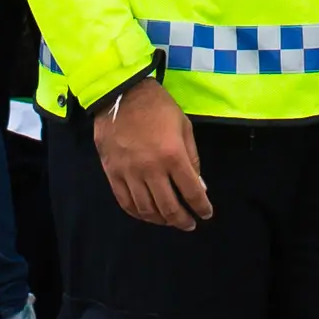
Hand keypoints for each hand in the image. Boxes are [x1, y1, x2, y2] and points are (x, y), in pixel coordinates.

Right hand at [92, 75, 212, 229]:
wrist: (121, 94)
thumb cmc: (157, 107)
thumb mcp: (183, 126)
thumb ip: (192, 158)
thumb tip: (199, 187)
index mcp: (173, 156)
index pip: (191, 192)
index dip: (201, 207)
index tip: (206, 214)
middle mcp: (151, 169)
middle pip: (169, 207)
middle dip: (182, 220)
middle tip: (189, 224)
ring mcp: (130, 174)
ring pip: (147, 209)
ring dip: (162, 220)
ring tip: (170, 221)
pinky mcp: (113, 174)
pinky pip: (126, 202)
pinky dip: (139, 214)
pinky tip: (147, 214)